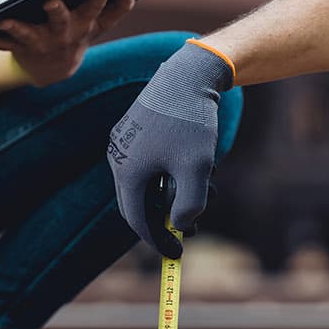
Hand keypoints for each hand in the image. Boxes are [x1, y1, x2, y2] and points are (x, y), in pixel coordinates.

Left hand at [0, 0, 142, 87]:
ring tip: (5, 20)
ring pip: (28, 35)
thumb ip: (118, 7)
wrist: (52, 70)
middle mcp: (65, 35)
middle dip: (58, 11)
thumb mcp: (99, 25)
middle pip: (63, 20)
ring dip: (17, 28)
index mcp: (86, 25)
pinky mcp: (18, 49)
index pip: (102, 10)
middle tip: (51, 0)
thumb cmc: (76, 33)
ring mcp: (41, 43)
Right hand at [107, 40, 233, 256]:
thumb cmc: (192, 122)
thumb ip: (188, 204)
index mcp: (127, 172)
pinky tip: (199, 165)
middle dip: (166, 219)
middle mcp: (118, 159)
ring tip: (210, 187)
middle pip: (138, 204)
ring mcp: (124, 144)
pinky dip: (171, 174)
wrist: (187, 74)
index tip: (178, 254)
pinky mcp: (134, 131)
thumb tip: (179, 227)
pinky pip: (150, 164)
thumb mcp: (196, 169)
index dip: (158, 241)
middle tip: (193, 227)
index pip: (137, 220)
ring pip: (148, 183)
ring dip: (175, 194)